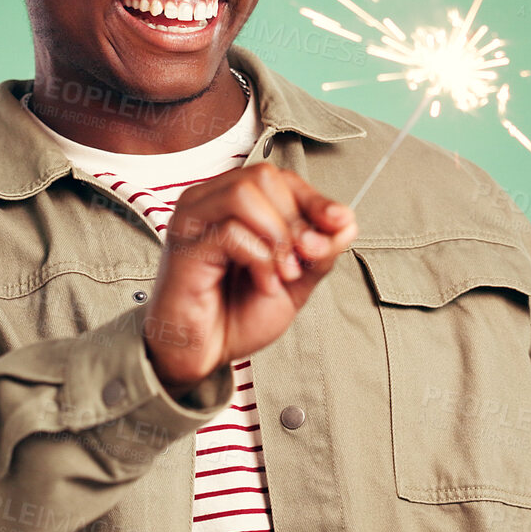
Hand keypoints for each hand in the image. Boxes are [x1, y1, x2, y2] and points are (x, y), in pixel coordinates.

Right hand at [142, 162, 358, 396]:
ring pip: (245, 194)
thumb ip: (320, 251)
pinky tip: (263, 284)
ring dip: (278, 235)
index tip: (340, 223)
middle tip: (303, 261)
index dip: (314, 198)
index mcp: (230, 202)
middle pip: (263, 177)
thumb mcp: (295, 280)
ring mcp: (192, 221)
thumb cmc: (236, 315)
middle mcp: (208, 202)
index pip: (278, 177)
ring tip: (283, 272)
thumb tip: (346, 222)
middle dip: (296, 219)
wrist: (203, 355)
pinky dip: (260, 259)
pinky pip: (231, 232)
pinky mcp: (184, 247)